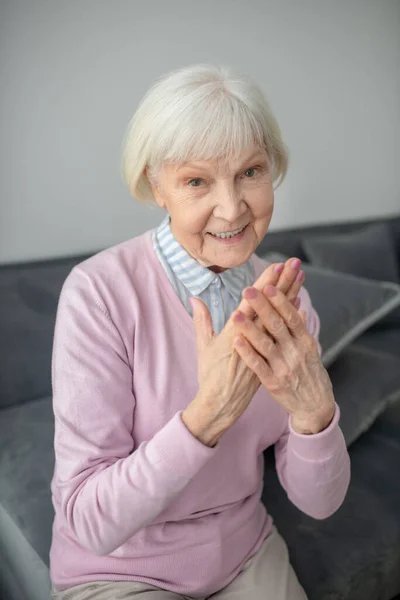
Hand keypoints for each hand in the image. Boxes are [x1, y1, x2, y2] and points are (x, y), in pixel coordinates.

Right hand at [182, 258, 304, 445]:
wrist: (221, 404)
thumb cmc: (210, 375)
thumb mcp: (203, 346)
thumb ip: (202, 321)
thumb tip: (195, 299)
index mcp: (234, 332)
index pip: (253, 301)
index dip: (266, 283)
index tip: (278, 266)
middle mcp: (252, 337)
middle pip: (271, 305)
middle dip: (283, 283)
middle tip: (295, 264)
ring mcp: (263, 347)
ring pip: (280, 317)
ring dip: (290, 296)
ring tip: (300, 277)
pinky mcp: (271, 355)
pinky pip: (283, 334)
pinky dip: (291, 320)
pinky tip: (299, 305)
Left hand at [232, 285, 334, 433]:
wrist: (317, 407)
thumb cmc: (311, 374)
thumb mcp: (311, 350)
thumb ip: (300, 329)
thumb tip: (296, 306)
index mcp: (304, 342)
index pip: (292, 316)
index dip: (280, 301)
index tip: (269, 284)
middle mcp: (295, 352)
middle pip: (278, 326)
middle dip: (263, 307)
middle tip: (249, 290)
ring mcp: (284, 368)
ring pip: (266, 345)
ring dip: (250, 329)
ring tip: (236, 314)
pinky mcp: (274, 383)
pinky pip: (259, 366)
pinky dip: (248, 353)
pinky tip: (236, 341)